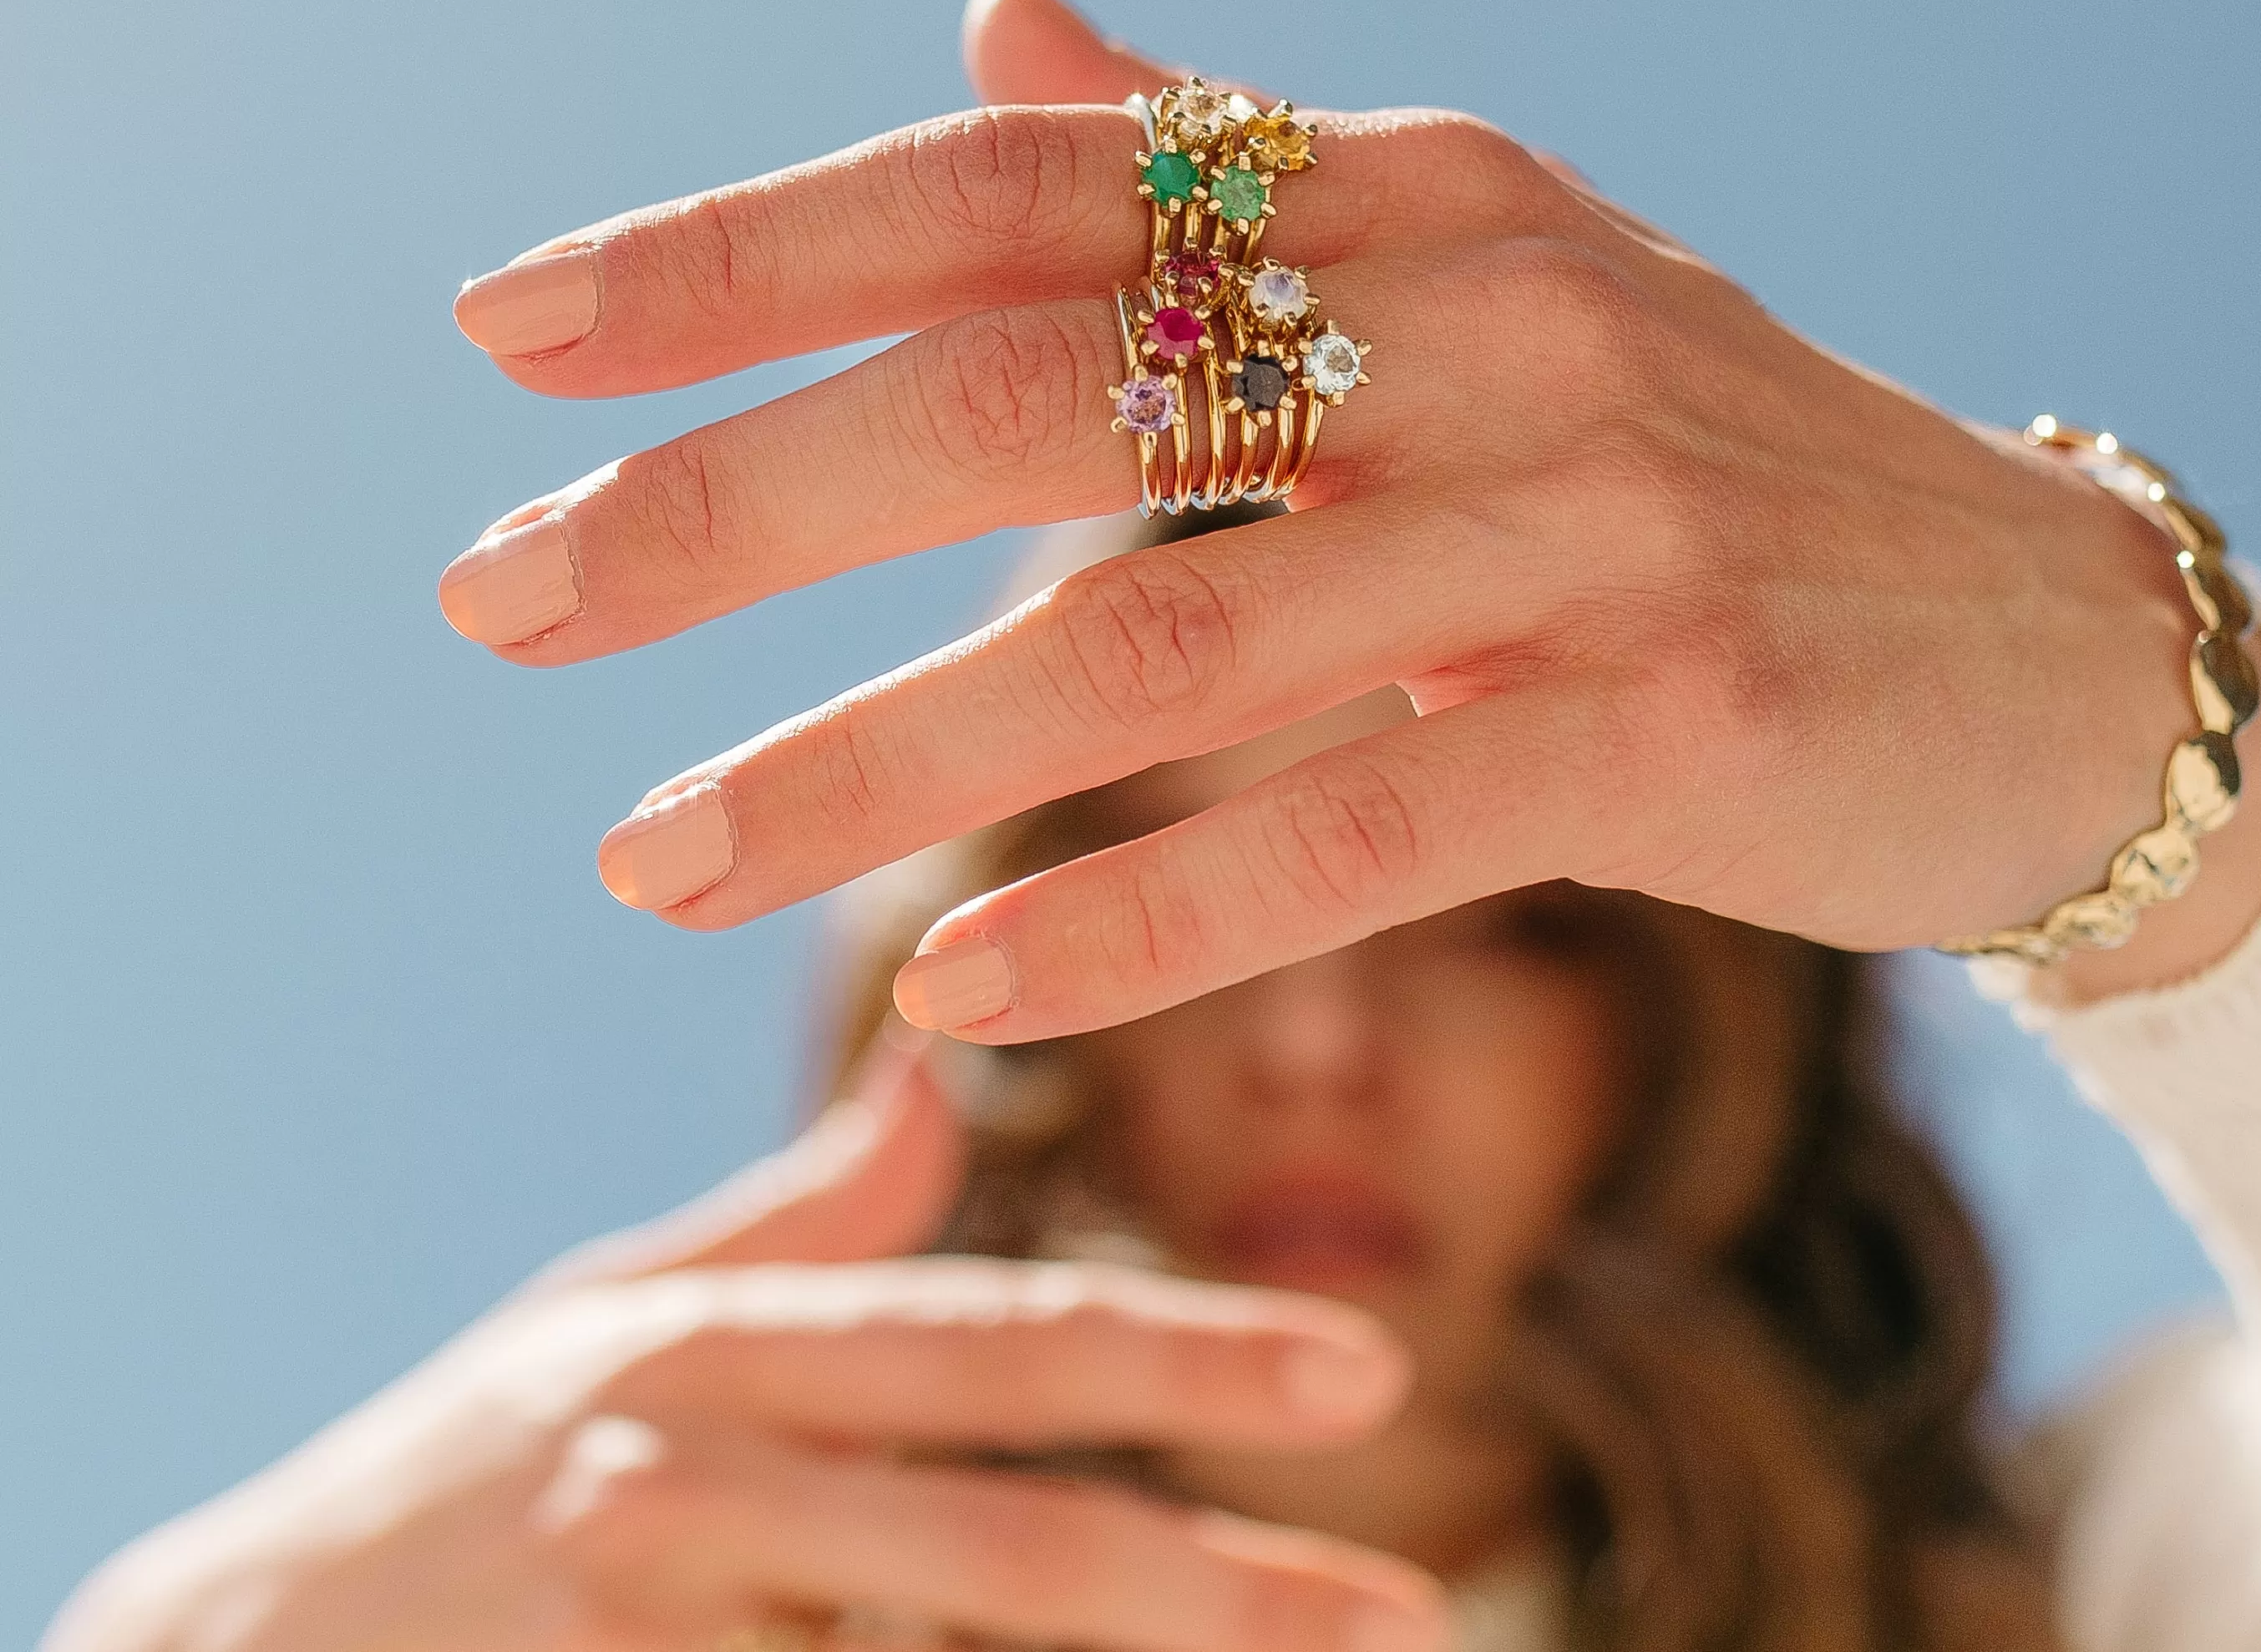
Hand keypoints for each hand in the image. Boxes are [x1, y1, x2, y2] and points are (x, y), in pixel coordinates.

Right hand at [45, 1043, 1440, 1651]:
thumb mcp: (597, 1318)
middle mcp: (677, 1487)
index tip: (1367, 1368)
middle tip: (1411, 1615)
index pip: (985, 1345)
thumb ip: (785, 1219)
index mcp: (704, 1348)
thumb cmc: (441, 1486)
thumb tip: (929, 1073)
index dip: (1182, 1348)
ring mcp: (633, 1639)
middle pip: (998, 1550)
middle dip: (1220, 1592)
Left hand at [436, 0, 2260, 1035]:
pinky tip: (955, 992)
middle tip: (488, 605)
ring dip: (870, 761)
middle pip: (1034, 396)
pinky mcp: (1674, 724)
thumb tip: (995, 2)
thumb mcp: (1460, 266)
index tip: (503, 329)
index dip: (750, 251)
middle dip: (734, 506)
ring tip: (644, 860)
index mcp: (1397, 189)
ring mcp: (1585, 518)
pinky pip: (1354, 833)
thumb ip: (1219, 152)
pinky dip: (1141, 922)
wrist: (2030, 632)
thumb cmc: (1686, 453)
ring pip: (1156, 646)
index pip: (1015, 184)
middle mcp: (1479, 312)